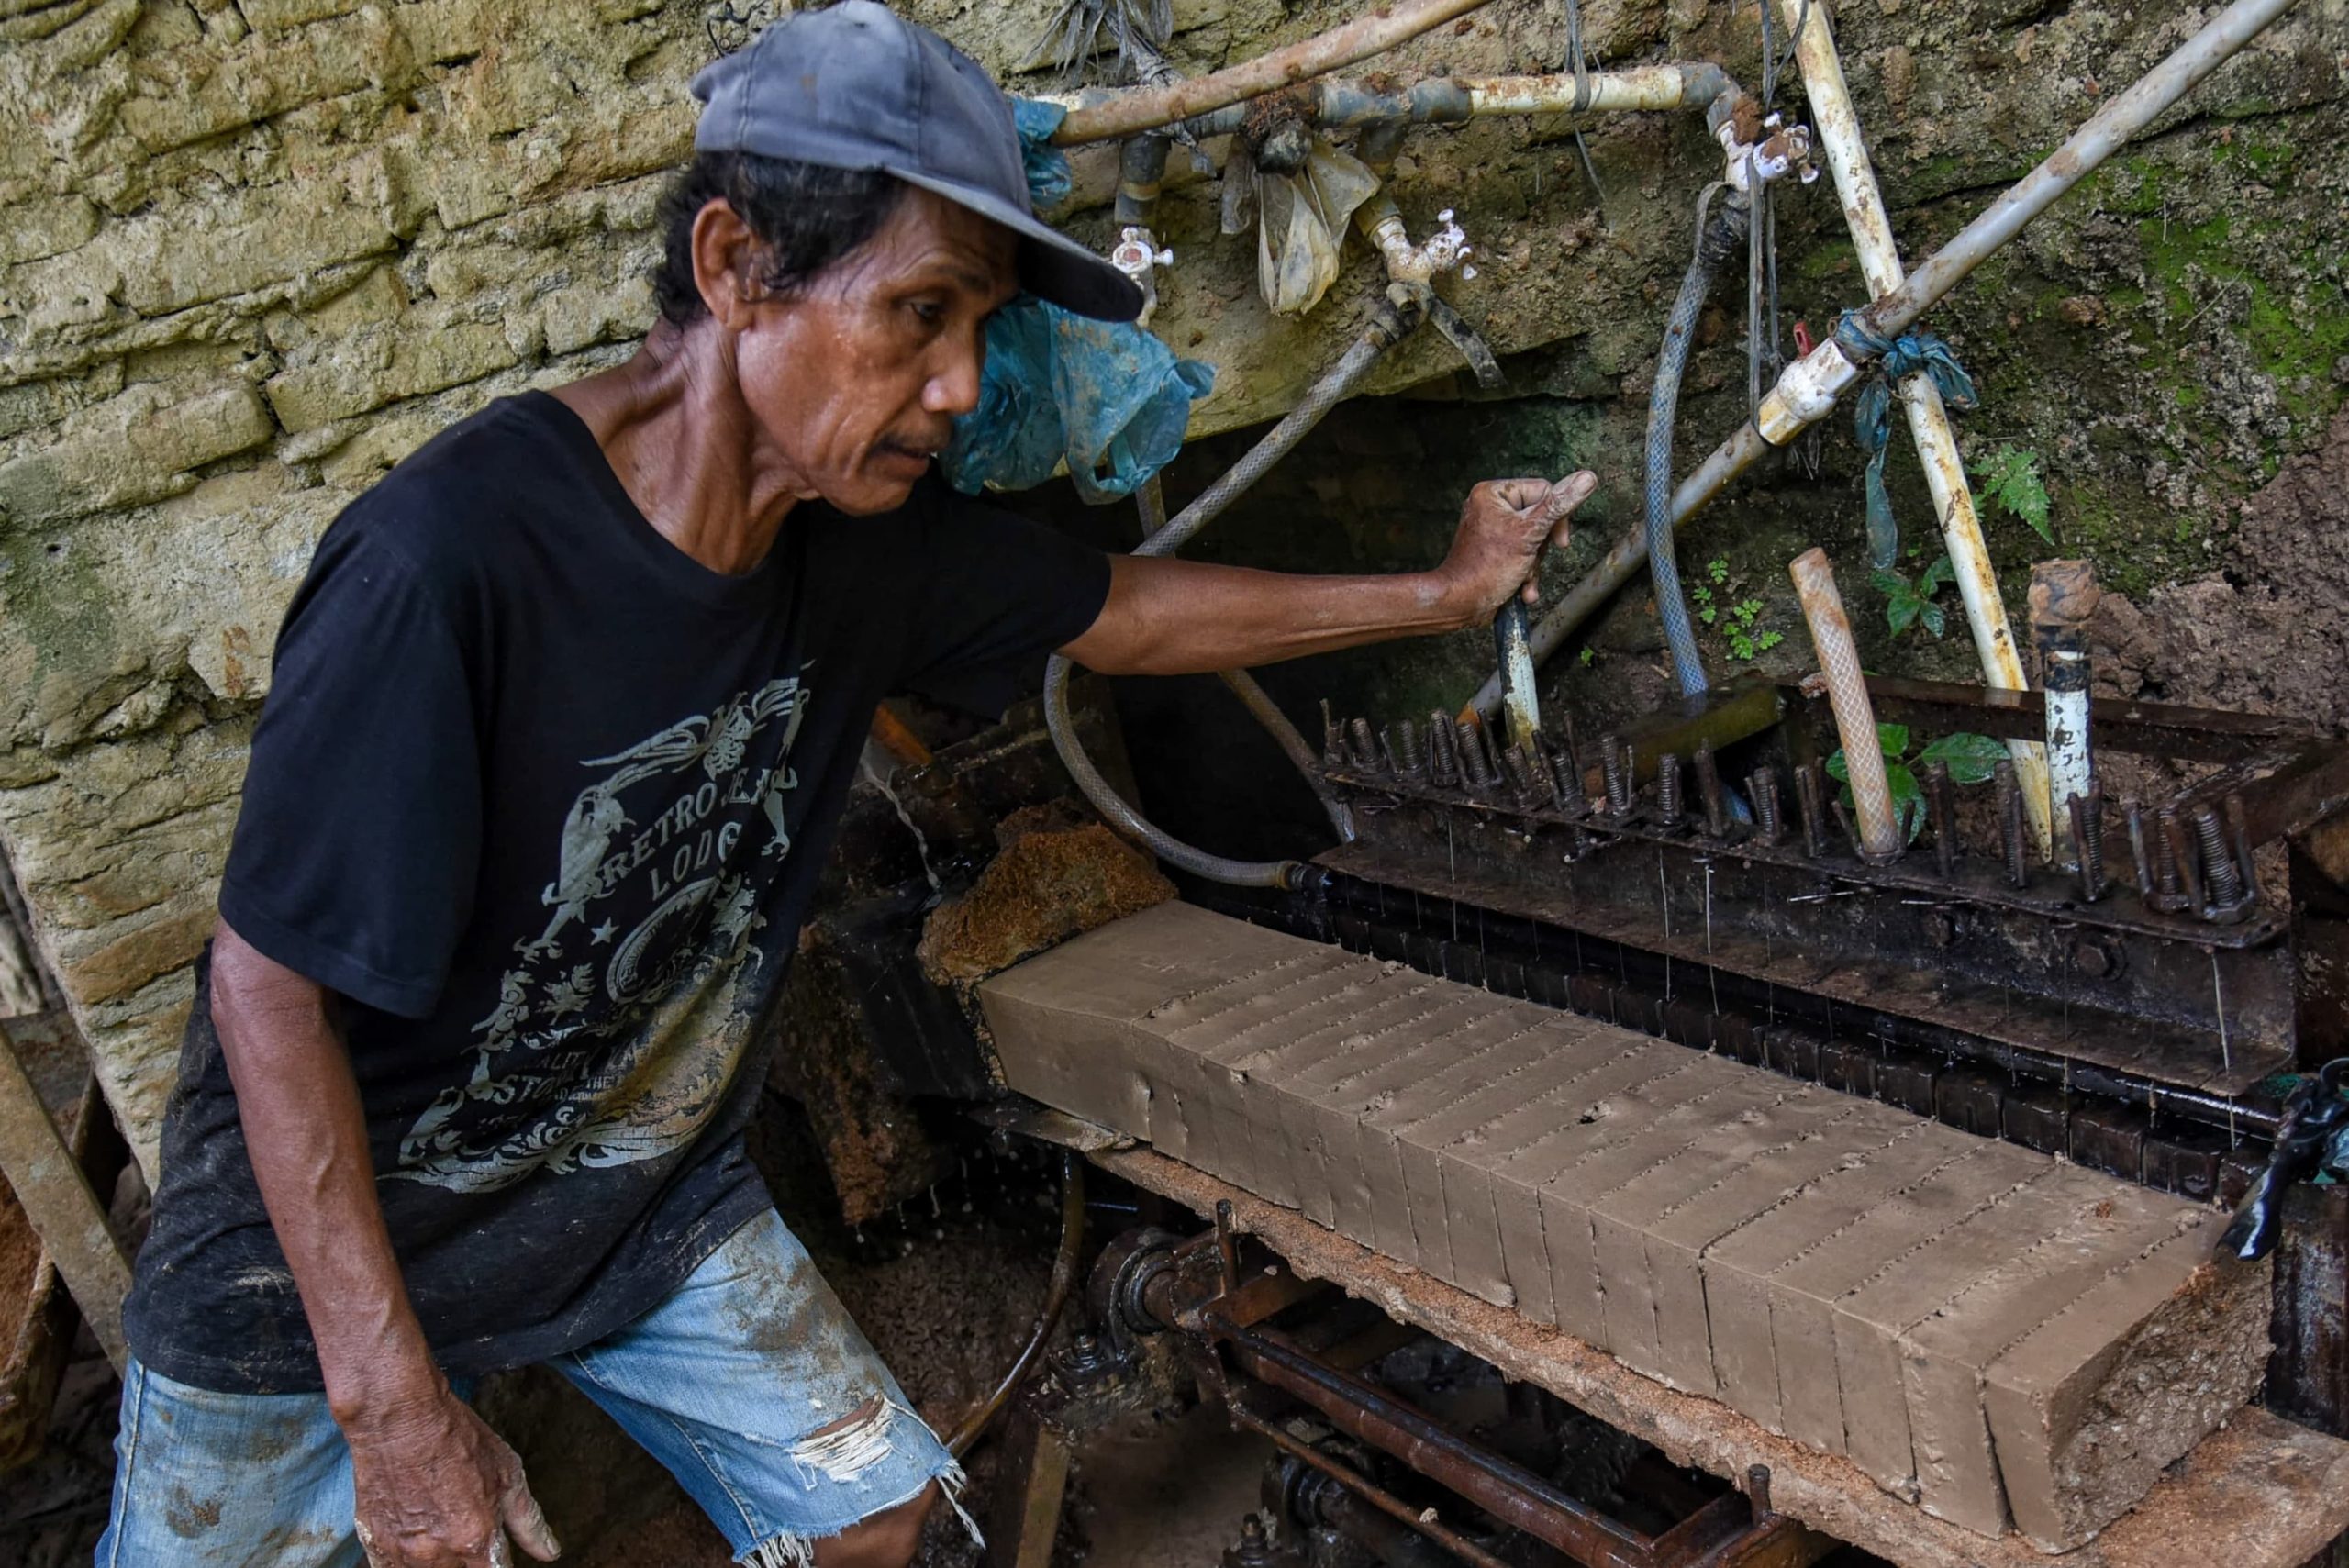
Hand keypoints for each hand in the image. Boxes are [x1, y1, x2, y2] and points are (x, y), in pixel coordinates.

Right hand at [344, 1379, 559, 1566]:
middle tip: (467, 1527)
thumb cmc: (457, 1440)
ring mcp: (403, 1554)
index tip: (497, 1553)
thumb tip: (550, 1553)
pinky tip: (418, 1537)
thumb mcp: (508, 1474)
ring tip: (442, 1525)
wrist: (399, 1419)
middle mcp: (439, 1555)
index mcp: (476, 1540)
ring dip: (442, 1562)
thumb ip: (529, 1522)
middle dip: (471, 1560)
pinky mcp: (374, 1547)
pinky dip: (408, 1562)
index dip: (501, 1565)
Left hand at [1435, 472, 1598, 625]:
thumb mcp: (1531, 533)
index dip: (1555, 517)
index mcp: (1494, 493)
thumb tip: (1587, 478)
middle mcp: (1491, 507)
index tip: (1557, 541)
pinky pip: (1523, 554)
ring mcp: (1493, 529)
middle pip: (1541, 517)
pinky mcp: (1496, 550)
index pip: (1544, 491)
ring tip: (1522, 576)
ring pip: (1535, 540)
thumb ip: (1560, 505)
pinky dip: (1526, 573)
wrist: (1461, 603)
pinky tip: (1522, 588)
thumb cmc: (1486, 568)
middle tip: (1531, 558)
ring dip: (1535, 564)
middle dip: (1541, 547)